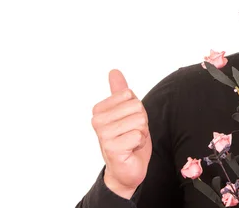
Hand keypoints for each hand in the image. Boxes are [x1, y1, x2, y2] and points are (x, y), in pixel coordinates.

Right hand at [91, 69, 151, 198]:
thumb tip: (114, 71)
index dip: (137, 110)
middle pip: (136, 107)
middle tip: (131, 133)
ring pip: (139, 121)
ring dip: (141, 133)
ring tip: (131, 141)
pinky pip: (138, 135)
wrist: (127, 168)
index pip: (130, 95)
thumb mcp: (127, 112)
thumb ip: (120, 92)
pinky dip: (140, 143)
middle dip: (141, 121)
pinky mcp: (111, 148)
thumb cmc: (127, 138)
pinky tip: (131, 150)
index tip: (128, 122)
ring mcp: (103, 135)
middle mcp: (97, 121)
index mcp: (99, 109)